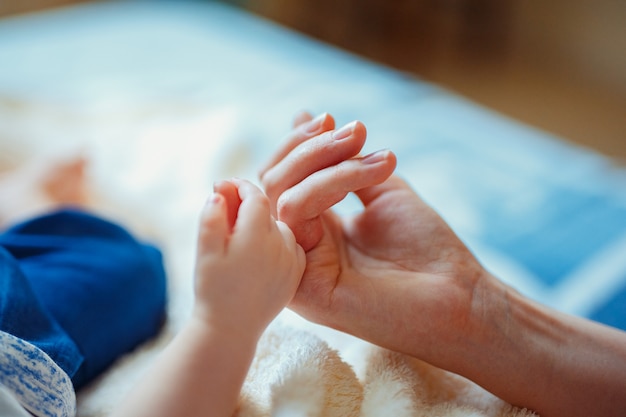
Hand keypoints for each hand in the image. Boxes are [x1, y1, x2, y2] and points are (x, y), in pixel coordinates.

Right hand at [193, 178, 305, 340]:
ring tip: (241, 236)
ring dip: (263, 226)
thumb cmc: (213, 291)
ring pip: (280, 228)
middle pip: (268, 212)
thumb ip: (212, 217)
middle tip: (226, 208)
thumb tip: (220, 192)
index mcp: (257, 234)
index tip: (226, 186)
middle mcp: (281, 243)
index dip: (240, 186)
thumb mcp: (204, 251)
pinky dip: (276, 243)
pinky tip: (259, 254)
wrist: (231, 330)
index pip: (256, 196)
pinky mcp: (296, 273)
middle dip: (248, 207)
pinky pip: (290, 246)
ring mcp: (292, 259)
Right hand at [260, 112, 488, 364]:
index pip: (281, 177)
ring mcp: (299, 266)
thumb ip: (342, 159)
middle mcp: (300, 245)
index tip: (332, 118)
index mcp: (314, 227)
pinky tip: (371, 176)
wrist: (459, 294)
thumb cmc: (425, 247)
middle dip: (311, 146)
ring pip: (282, 194)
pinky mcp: (304, 285)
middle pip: (273, 182)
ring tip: (378, 157)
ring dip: (327, 162)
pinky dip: (329, 184)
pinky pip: (296, 216)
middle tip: (355, 130)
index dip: (299, 143)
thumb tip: (301, 115)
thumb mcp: (380, 188)